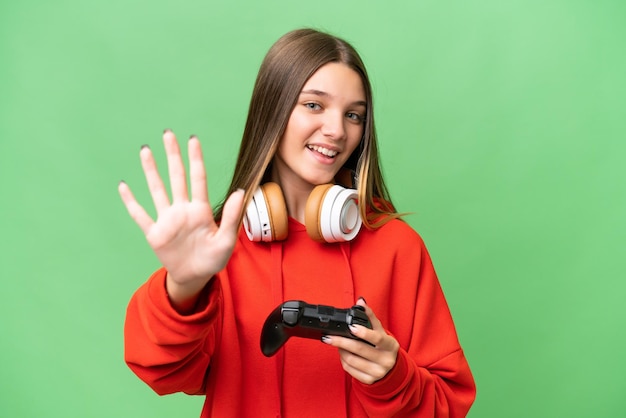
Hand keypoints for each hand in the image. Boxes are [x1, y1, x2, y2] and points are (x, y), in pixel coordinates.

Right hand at [118, 130, 243, 309]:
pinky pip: (140, 215)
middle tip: (168, 134)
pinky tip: (124, 186)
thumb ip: (231, 217)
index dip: (195, 159)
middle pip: (176, 177)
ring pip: (157, 190)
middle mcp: (182, 210)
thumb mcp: (226, 240)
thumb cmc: (213, 258)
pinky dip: (131, 202)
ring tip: (146, 150)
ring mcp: (167, 220)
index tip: (193, 139)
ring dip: (151, 171)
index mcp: (201, 210)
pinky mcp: (154, 234)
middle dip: (172, 155)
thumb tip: (239, 192)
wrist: (195, 277)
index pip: (198, 179)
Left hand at [322, 298, 399, 383]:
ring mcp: (378, 372)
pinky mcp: (369, 380)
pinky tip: (343, 354)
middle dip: (340, 341)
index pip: (376, 338)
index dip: (363, 332)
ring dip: (340, 350)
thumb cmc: (382, 345)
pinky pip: (349, 370)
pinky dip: (343, 360)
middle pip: (359, 349)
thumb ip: (370, 316)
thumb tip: (360, 301)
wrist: (390, 367)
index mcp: (390, 345)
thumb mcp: (380, 331)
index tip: (351, 327)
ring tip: (337, 344)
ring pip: (351, 360)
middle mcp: (386, 360)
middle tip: (328, 337)